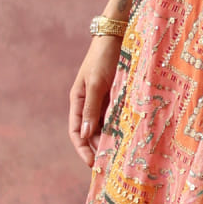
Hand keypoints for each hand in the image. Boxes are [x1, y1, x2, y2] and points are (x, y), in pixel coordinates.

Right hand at [68, 37, 122, 166]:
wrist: (117, 38)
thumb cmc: (103, 59)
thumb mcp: (96, 84)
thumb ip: (90, 109)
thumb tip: (84, 134)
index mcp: (77, 100)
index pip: (75, 132)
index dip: (82, 149)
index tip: (92, 163)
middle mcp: (88, 103)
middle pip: (89, 133)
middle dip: (97, 148)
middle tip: (109, 165)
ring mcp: (102, 100)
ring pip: (103, 127)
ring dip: (109, 140)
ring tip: (118, 156)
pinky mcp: (115, 96)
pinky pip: (115, 117)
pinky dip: (118, 128)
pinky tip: (126, 138)